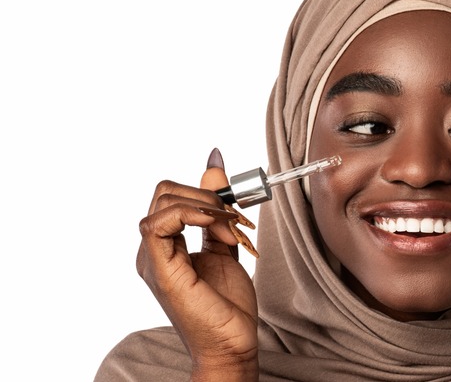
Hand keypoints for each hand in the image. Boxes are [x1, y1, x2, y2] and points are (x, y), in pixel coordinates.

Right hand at [136, 148, 258, 379]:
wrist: (233, 342)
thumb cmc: (227, 304)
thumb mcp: (226, 244)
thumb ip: (216, 212)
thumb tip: (214, 169)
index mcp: (166, 245)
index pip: (173, 196)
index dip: (206, 193)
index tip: (236, 212)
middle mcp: (153, 251)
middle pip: (166, 192)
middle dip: (207, 196)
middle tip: (235, 219)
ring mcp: (153, 260)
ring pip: (164, 201)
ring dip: (207, 205)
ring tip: (232, 229)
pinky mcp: (160, 269)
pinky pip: (159, 223)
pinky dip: (191, 213)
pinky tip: (215, 225)